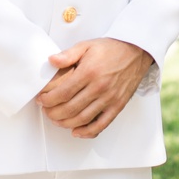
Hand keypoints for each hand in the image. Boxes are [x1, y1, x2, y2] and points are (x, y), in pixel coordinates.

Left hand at [35, 38, 154, 137]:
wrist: (136, 51)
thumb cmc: (111, 49)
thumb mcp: (86, 46)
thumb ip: (68, 54)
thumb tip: (51, 60)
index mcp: (89, 72)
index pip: (63, 93)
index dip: (48, 100)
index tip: (41, 100)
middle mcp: (99, 87)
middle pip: (70, 108)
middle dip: (53, 113)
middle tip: (46, 111)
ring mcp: (110, 98)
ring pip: (83, 119)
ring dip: (66, 123)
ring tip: (56, 120)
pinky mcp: (118, 106)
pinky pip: (102, 124)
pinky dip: (88, 132)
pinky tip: (76, 132)